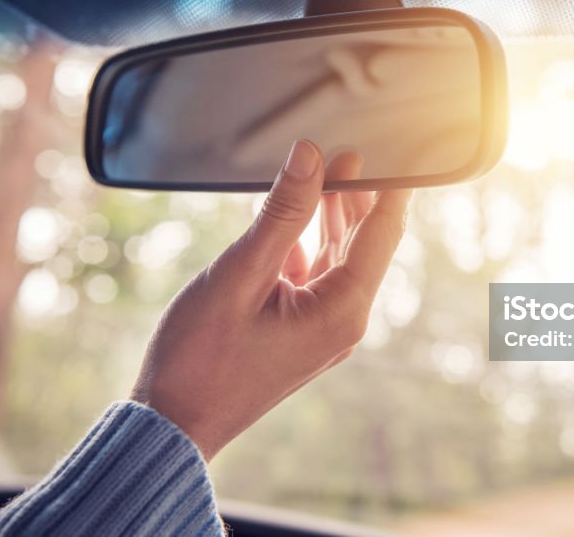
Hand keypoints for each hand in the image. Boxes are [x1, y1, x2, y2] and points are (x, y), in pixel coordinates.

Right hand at [131, 140, 411, 459]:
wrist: (173, 424)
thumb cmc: (200, 357)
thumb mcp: (241, 274)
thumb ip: (281, 214)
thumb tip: (310, 156)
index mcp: (341, 311)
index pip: (382, 234)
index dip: (391, 187)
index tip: (400, 149)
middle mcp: (343, 322)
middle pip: (364, 245)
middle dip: (358, 197)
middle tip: (351, 151)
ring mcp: (323, 329)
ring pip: (339, 260)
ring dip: (331, 217)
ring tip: (327, 170)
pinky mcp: (301, 331)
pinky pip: (315, 277)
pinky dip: (305, 244)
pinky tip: (290, 216)